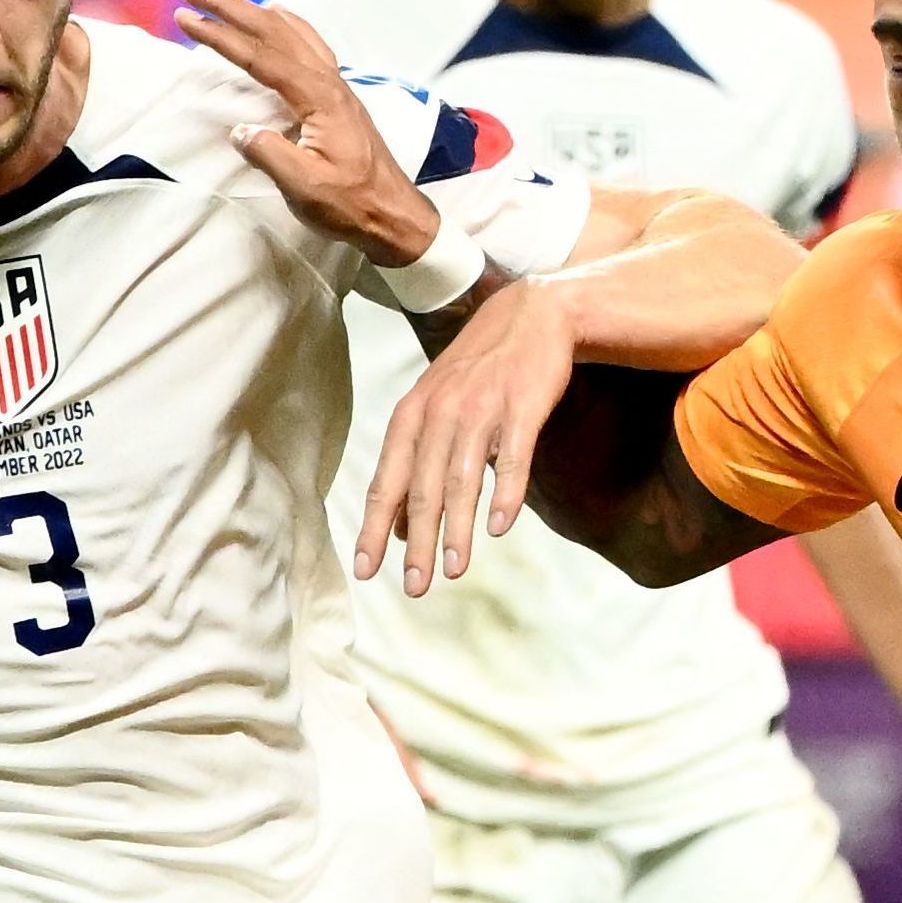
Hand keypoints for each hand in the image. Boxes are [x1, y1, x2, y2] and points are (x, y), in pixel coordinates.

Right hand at [174, 0, 436, 269]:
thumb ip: (269, 154)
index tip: (185, 17)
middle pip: (272, 30)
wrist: (395, 214)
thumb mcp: (305, 188)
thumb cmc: (352, 205)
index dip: (220, 35)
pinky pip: (307, 42)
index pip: (260, 56)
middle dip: (228, 5)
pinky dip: (283, 22)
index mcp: (318, 98)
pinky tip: (275, 14)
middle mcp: (328, 81)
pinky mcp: (337, 94)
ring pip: (289, 30)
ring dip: (252, 7)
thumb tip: (239, 130)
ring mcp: (335, 84)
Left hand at [358, 278, 575, 594]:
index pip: (386, 481)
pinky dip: (505, 493)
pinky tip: (499, 528)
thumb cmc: (481, 372)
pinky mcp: (522, 405)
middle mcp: (439, 412)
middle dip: (418, 543)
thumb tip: (402, 532)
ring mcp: (481, 408)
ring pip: (462, 478)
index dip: (376, 529)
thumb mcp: (437, 409)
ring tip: (454, 570)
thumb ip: (417, 464)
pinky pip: (511, 456)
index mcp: (412, 416)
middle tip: (415, 587)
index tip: (367, 571)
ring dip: (457, 528)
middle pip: (422, 488)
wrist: (533, 315)